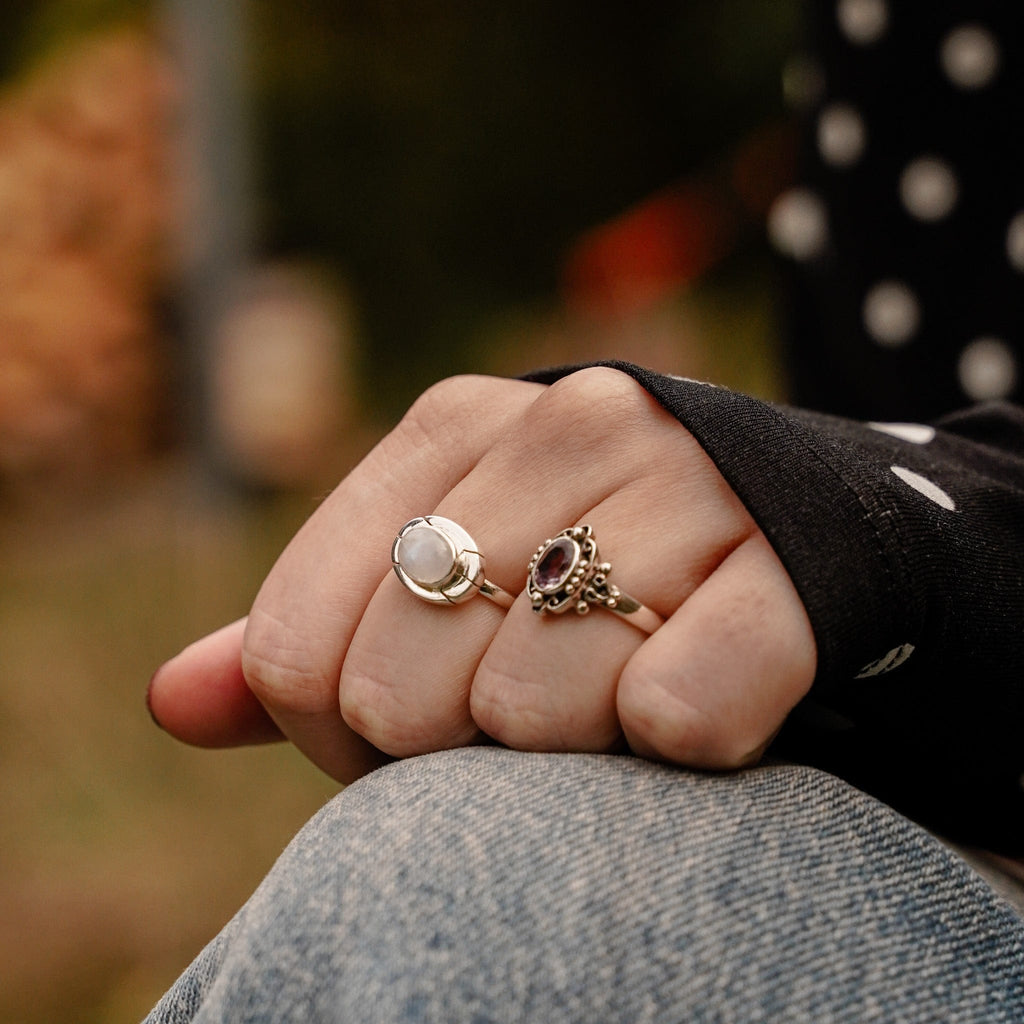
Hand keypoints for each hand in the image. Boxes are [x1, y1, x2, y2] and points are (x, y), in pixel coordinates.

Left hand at [148, 367, 815, 782]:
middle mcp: (565, 427)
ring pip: (529, 711)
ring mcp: (682, 486)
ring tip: (618, 696)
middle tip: (528, 719)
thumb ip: (310, 630)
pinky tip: (703, 688)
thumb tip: (168, 703)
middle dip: (455, 747)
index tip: (407, 740)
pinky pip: (673, 715)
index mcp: (454, 425)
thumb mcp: (443, 565)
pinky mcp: (788, 570)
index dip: (336, 733)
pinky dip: (678, 743)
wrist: (801, 518)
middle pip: (399, 692)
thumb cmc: (590, 557)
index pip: (295, 645)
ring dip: (569, 750)